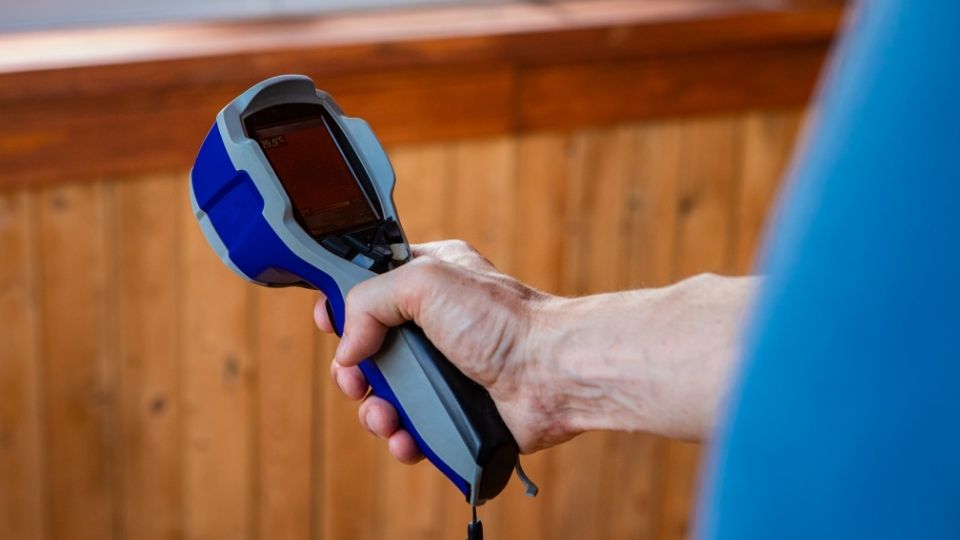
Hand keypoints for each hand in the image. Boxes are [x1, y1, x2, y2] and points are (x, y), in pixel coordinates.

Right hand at [314, 240, 568, 463]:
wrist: (553, 374)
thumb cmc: (504, 321)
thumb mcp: (426, 281)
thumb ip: (371, 300)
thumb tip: (348, 349)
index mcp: (430, 279)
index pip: (370, 285)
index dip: (344, 305)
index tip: (329, 322)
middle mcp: (435, 323)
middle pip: (370, 348)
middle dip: (354, 370)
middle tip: (355, 380)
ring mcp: (446, 369)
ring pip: (387, 393)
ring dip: (374, 410)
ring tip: (385, 417)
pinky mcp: (456, 409)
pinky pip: (414, 427)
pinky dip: (403, 437)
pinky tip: (406, 439)